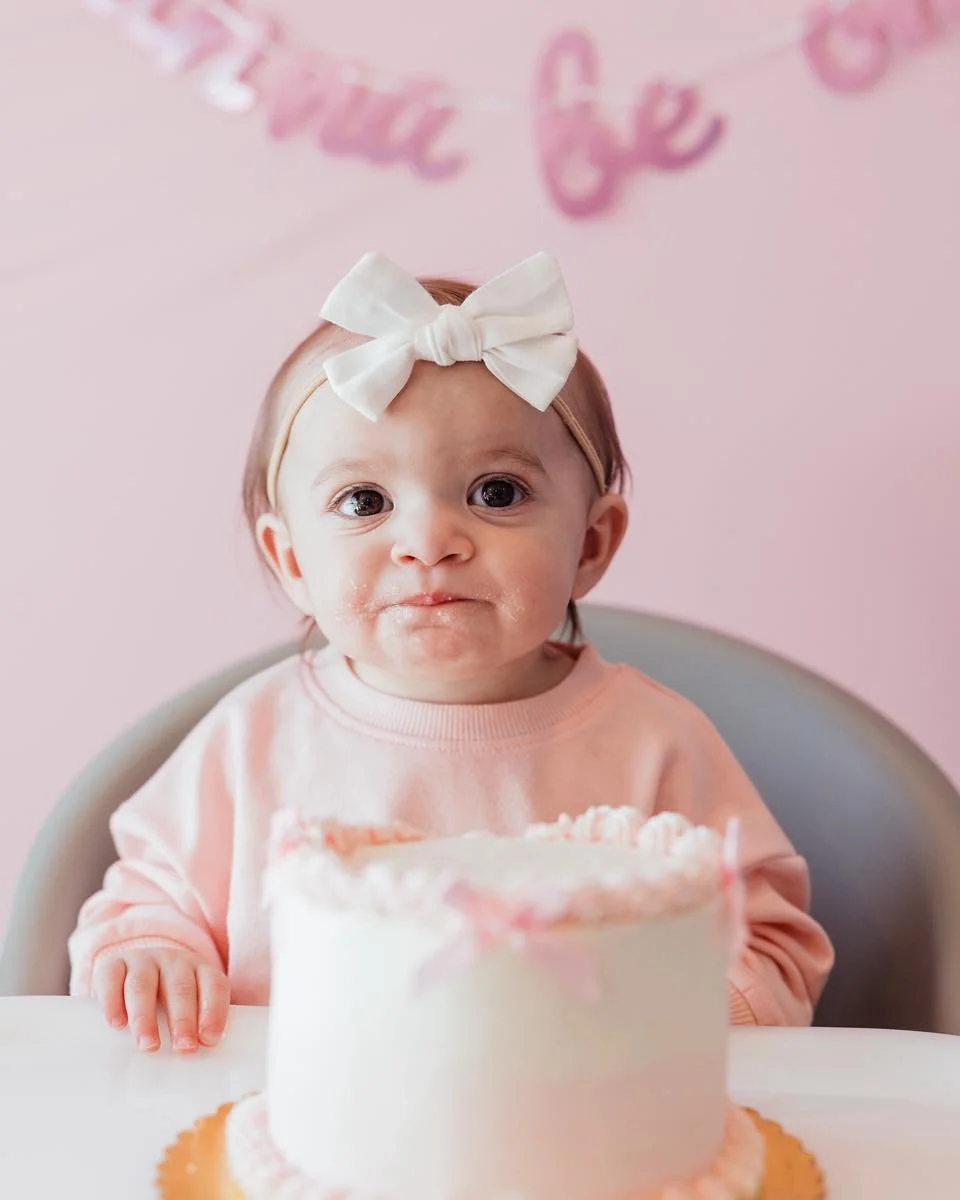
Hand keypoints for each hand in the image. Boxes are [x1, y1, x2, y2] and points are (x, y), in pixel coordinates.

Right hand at [92, 947, 228, 1052]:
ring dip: (146, 1017)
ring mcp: (142, 960)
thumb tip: (203, 1054)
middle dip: (183, 1019)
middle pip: (181, 987)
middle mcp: (173, 961)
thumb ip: (197, 1026)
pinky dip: (113, 1002)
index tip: (209, 1040)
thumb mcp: (188, 1003)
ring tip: (149, 1045)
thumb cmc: (166, 997)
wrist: (131, 968)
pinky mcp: (113, 964)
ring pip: (143, 985)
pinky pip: (112, 979)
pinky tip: (116, 1024)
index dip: (214, 1012)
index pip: (214, 985)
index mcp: (199, 969)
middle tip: (184, 1048)